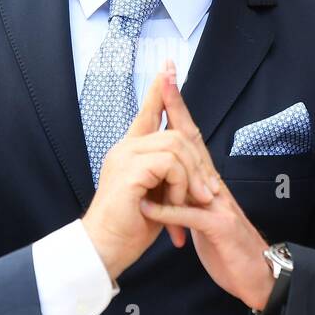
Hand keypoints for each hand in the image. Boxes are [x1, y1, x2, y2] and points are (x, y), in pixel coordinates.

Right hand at [81, 66, 218, 280]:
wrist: (106, 248)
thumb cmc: (130, 227)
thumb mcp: (158, 194)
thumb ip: (169, 174)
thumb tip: (193, 166)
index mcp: (131, 150)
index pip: (148, 111)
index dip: (160, 89)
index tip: (169, 66)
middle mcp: (126, 148)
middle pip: (175, 132)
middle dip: (198, 161)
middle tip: (208, 194)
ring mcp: (125, 156)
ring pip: (176, 146)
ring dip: (191, 178)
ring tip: (190, 204)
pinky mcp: (129, 170)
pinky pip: (170, 164)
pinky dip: (180, 186)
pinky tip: (175, 206)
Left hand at [138, 72, 273, 310]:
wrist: (257, 275)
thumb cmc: (228, 246)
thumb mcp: (204, 215)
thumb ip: (189, 196)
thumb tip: (173, 180)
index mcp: (207, 182)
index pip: (189, 139)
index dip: (177, 110)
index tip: (165, 81)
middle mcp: (215, 186)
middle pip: (194, 141)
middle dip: (178, 110)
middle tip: (165, 79)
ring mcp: (219, 204)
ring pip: (193, 172)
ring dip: (172, 151)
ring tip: (150, 130)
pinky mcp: (219, 228)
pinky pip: (191, 216)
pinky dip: (168, 211)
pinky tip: (148, 204)